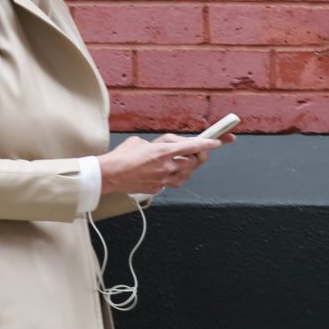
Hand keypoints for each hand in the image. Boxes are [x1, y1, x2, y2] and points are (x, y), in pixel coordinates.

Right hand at [96, 133, 227, 193]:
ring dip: (188, 168)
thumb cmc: (123, 156)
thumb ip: (162, 143)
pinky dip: (175, 176)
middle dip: (198, 157)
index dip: (208, 144)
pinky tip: (168, 171)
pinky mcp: (158, 188)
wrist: (110, 174)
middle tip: (197, 152)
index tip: (217, 142)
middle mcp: (166, 166)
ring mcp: (163, 179)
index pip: (192, 147)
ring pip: (186, 175)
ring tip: (181, 161)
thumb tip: (173, 145)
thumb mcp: (143, 141)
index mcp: (162, 151)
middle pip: (193, 163)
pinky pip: (174, 182)